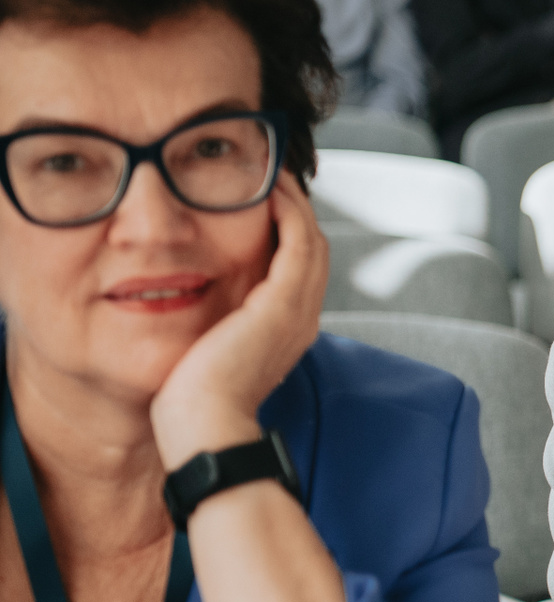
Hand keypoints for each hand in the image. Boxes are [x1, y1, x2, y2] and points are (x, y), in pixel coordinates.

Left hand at [150, 175, 326, 468]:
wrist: (204, 426)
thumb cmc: (194, 401)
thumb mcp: (209, 352)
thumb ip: (216, 325)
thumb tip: (196, 307)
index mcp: (287, 331)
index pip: (299, 269)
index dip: (287, 233)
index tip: (264, 204)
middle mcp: (302, 319)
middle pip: (313, 249)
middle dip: (295, 211)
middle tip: (273, 178)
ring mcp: (298, 311)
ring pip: (312, 241)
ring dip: (295, 203)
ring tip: (274, 175)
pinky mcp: (283, 304)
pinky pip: (298, 243)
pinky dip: (290, 213)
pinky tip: (271, 192)